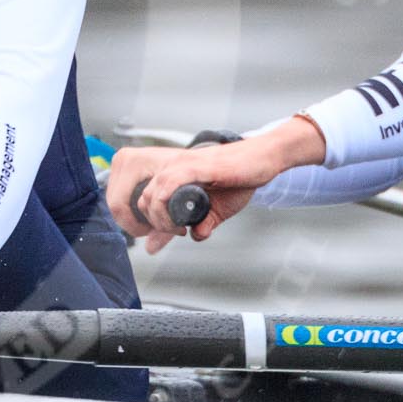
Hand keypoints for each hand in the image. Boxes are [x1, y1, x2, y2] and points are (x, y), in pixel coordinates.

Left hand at [104, 118, 325, 253]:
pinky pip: (169, 182)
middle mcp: (170, 167)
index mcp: (170, 174)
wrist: (261, 160)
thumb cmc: (238, 179)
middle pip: (141, 199)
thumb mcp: (214, 209)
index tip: (164, 234)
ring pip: (152, 194)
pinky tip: (180, 220)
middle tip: (174, 233)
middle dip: (152, 224)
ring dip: (160, 219)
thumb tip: (180, 241)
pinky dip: (167, 204)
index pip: (141, 198)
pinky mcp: (196, 164)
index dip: (147, 222)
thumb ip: (195, 224)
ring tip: (178, 229)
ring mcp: (181, 164)